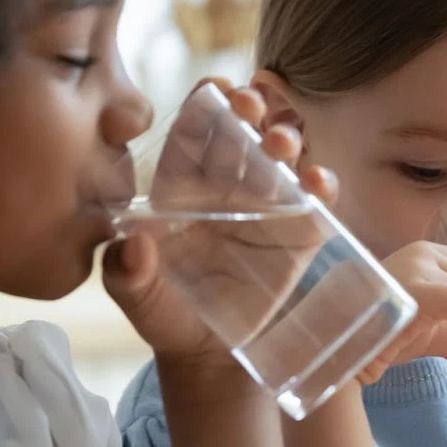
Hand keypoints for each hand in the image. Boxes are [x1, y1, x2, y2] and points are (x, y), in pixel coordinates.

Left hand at [104, 78, 336, 364]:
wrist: (208, 357)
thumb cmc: (166, 316)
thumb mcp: (137, 298)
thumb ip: (126, 273)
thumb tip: (134, 244)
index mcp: (181, 187)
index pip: (193, 134)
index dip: (204, 107)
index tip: (216, 90)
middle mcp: (226, 187)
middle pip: (242, 133)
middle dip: (250, 110)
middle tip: (251, 106)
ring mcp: (265, 207)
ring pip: (281, 157)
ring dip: (286, 139)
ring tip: (281, 144)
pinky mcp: (298, 234)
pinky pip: (313, 202)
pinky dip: (320, 186)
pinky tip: (316, 183)